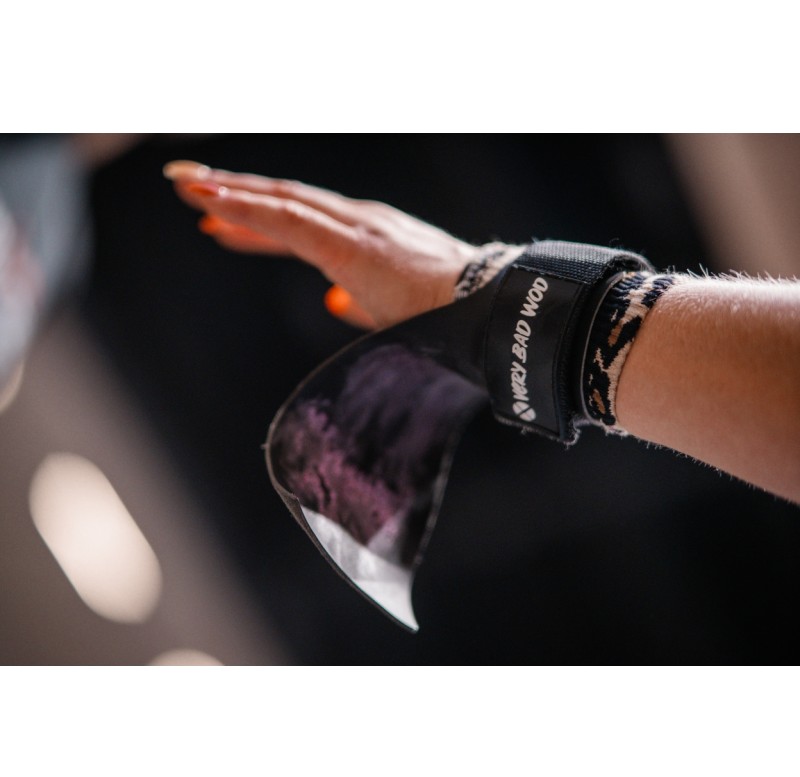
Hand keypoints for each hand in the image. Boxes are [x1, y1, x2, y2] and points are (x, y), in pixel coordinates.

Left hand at [163, 161, 479, 328]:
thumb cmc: (447, 315)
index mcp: (367, 238)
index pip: (300, 221)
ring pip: (281, 200)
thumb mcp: (395, 309)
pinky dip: (247, 209)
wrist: (487, 312)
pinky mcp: (350, 242)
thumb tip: (336, 302)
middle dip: (234, 193)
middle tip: (189, 186)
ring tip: (186, 185)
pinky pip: (288, 219)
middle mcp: (358, 221)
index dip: (256, 219)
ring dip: (230, 191)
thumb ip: (364, 302)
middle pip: (284, 200)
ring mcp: (355, 226)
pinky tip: (212, 203)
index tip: (218, 221)